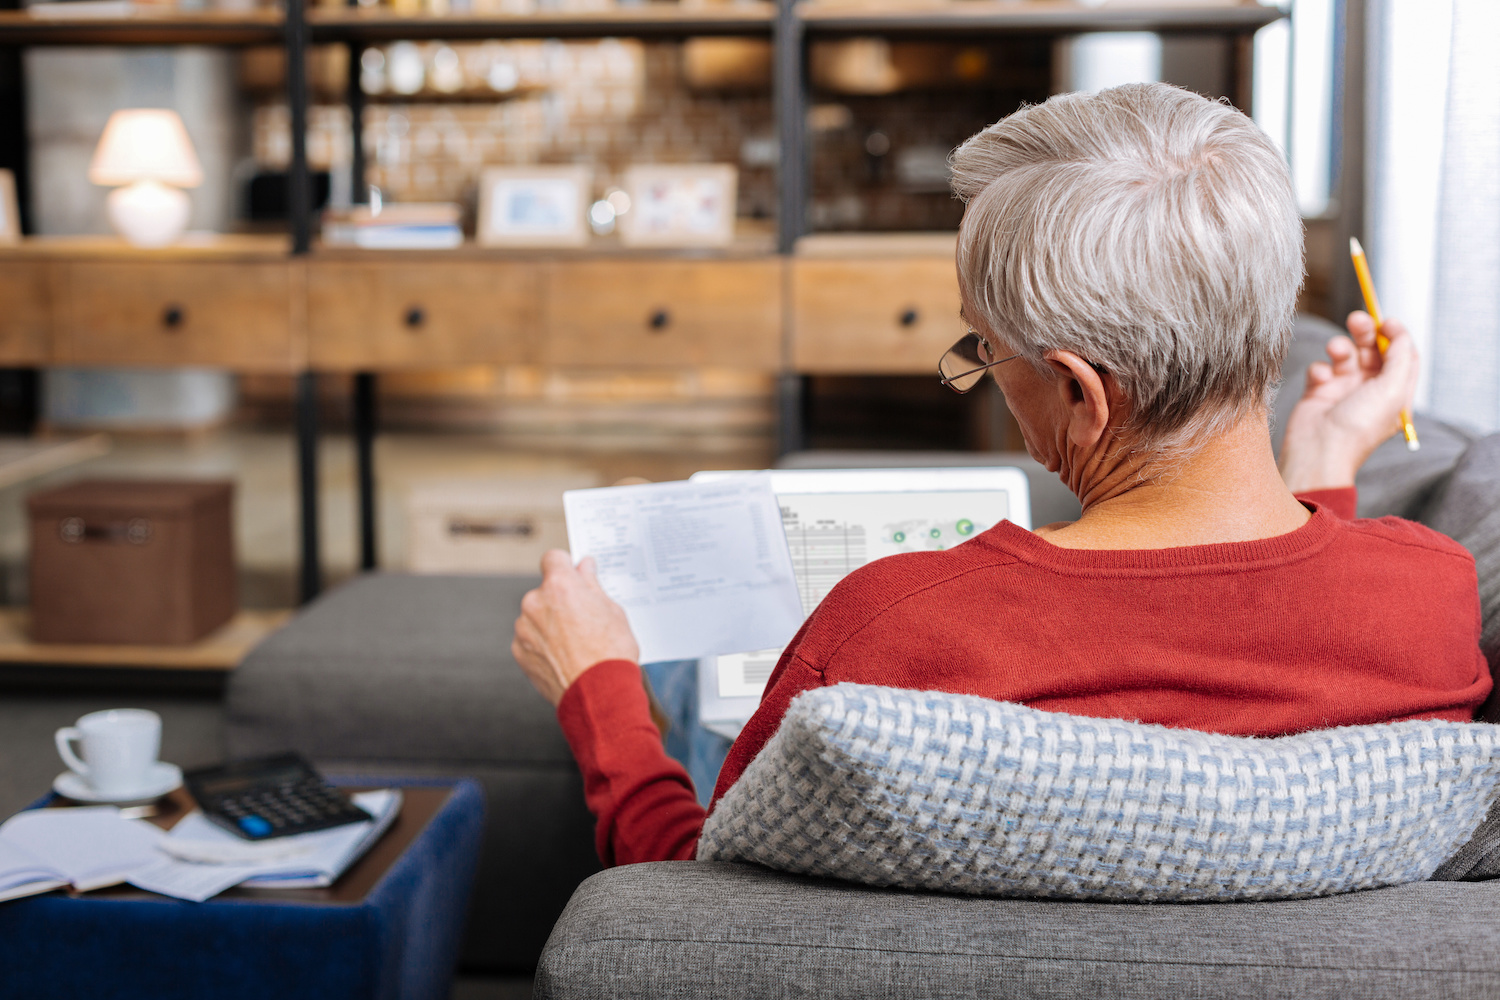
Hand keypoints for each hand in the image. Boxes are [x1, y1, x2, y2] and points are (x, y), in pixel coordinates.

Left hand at [512, 551, 638, 705]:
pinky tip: (563, 656)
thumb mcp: (612, 611)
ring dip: (549, 622)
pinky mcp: (519, 651)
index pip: (553, 558)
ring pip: (536, 615)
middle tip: (583, 618)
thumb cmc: (610, 653)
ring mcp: (524, 628)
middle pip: (545, 590)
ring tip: (575, 643)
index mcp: (560, 586)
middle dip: (560, 599)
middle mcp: (536, 602)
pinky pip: (530, 638)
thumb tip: (584, 568)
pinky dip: (542, 643)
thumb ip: (592, 585)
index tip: (573, 574)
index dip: (565, 566)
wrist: (598, 694)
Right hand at [1278, 311, 1418, 492]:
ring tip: (1335, 350)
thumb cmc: (1358, 427)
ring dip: (1340, 347)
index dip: (1397, 335)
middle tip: (1357, 318)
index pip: (1403, 356)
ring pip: (1346, 355)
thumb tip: (1399, 332)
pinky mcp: (1319, 392)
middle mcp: (1371, 390)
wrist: (1318, 450)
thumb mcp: (1392, 390)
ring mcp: (1344, 390)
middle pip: (1373, 350)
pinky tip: (1320, 378)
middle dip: (1366, 332)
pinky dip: (1320, 368)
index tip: (1387, 321)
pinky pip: (1321, 368)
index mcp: (1394, 393)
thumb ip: (1400, 357)